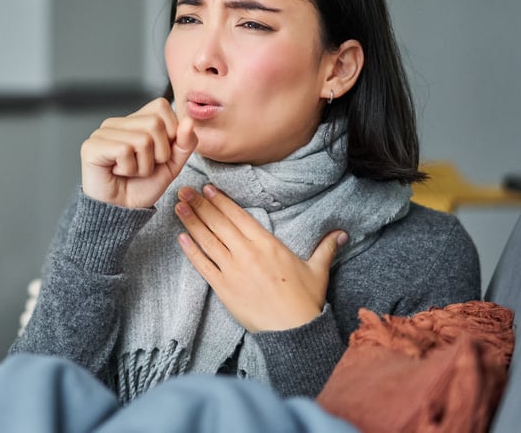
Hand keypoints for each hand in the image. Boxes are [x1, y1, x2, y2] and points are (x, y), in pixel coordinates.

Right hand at [80, 98, 197, 208]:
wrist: (121, 211)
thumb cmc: (142, 187)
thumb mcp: (172, 164)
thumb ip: (184, 143)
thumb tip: (188, 122)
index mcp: (135, 121)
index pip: (161, 106)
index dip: (170, 132)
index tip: (158, 153)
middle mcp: (117, 122)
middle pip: (154, 123)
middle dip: (158, 154)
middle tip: (143, 166)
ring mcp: (102, 132)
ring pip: (142, 139)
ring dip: (143, 165)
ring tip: (130, 171)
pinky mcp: (91, 146)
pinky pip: (124, 151)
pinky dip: (129, 169)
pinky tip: (118, 172)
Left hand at [175, 184, 346, 331]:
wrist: (293, 331)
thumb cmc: (305, 301)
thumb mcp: (318, 270)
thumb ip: (325, 248)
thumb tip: (342, 234)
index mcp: (267, 244)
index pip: (239, 216)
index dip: (221, 200)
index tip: (207, 188)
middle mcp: (247, 253)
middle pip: (219, 223)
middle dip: (199, 204)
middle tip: (184, 189)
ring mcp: (233, 270)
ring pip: (208, 240)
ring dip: (191, 221)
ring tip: (178, 206)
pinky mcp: (224, 289)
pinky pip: (203, 266)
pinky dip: (191, 252)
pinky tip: (181, 238)